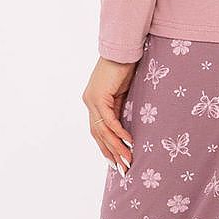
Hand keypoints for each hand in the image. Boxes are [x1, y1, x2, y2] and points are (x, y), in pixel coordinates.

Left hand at [83, 56, 136, 172]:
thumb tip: (129, 127)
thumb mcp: (124, 93)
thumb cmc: (126, 67)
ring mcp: (92, 100)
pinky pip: (109, 120)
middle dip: (111, 153)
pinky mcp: (99, 96)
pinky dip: (118, 133)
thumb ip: (121, 109)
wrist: (123, 49)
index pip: (98, 131)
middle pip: (98, 135)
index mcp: (94, 102)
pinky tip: (129, 142)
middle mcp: (89, 102)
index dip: (107, 148)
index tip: (117, 162)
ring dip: (116, 147)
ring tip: (128, 160)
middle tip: (123, 169)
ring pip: (102, 131)